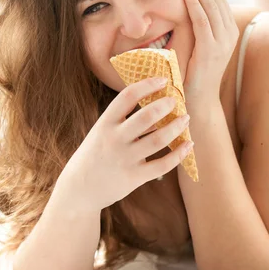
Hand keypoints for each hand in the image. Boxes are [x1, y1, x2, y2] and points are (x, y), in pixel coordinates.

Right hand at [64, 77, 193, 210]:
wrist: (79, 189)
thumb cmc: (96, 154)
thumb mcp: (102, 132)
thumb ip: (124, 120)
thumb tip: (157, 105)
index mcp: (105, 123)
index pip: (127, 97)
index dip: (147, 85)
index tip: (163, 80)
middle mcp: (115, 139)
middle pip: (146, 116)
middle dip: (165, 105)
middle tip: (176, 101)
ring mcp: (125, 159)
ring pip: (159, 139)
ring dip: (177, 127)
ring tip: (186, 119)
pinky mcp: (134, 177)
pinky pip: (163, 164)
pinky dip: (179, 154)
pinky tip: (188, 144)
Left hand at [181, 0, 238, 105]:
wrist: (199, 102)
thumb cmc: (193, 74)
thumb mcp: (198, 45)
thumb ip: (197, 26)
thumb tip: (184, 6)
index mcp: (228, 29)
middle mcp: (229, 32)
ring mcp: (223, 41)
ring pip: (210, 4)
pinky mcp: (212, 50)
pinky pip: (202, 20)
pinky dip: (193, 3)